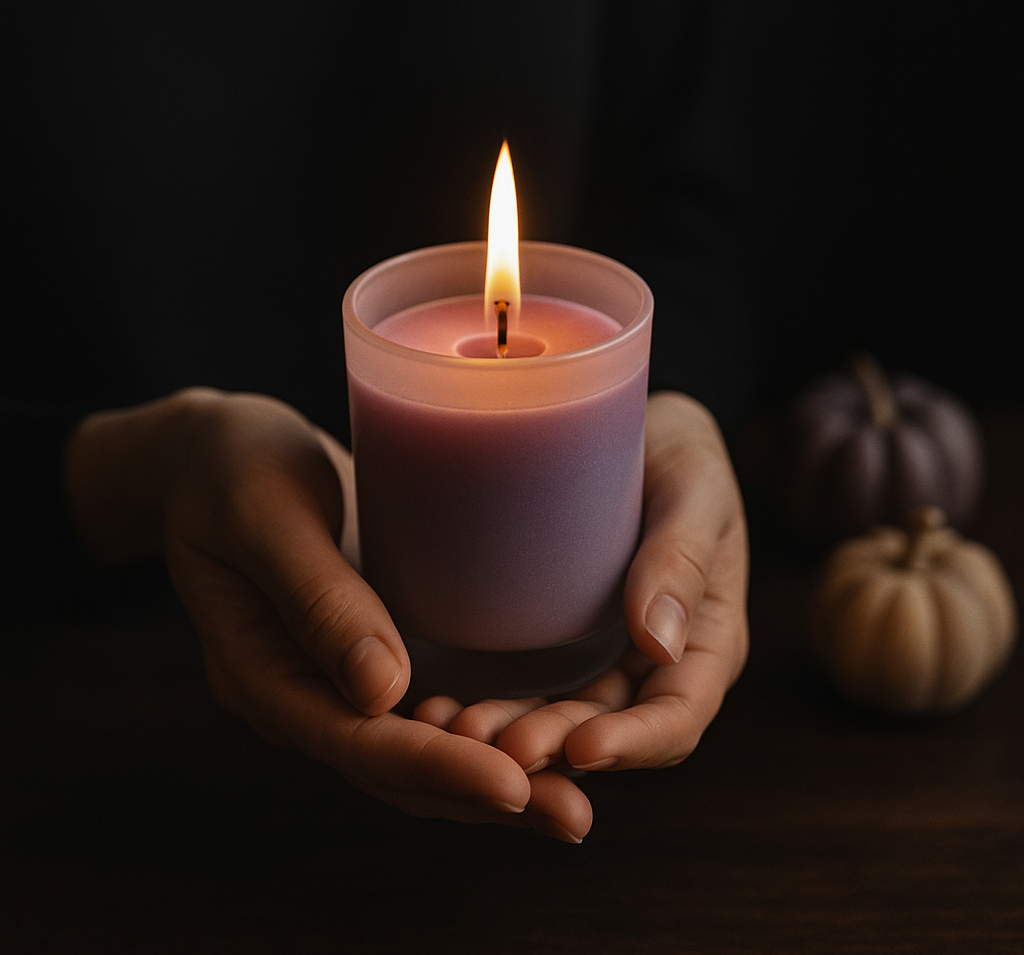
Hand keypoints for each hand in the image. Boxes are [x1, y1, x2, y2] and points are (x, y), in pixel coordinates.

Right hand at [64, 389, 588, 840]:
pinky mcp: (376, 647)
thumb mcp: (263, 515)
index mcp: (263, 675)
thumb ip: (317, 597)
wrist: (219, 453)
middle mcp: (306, 694)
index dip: (437, 768)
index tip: (514, 786)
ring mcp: (341, 678)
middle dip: (483, 797)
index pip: (357, 743)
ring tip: (574, 801)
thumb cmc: (233, 467)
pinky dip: (485, 728)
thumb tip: (384, 692)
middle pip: (398, 770)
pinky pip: (432, 704)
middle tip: (572, 816)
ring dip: (496, 778)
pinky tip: (547, 732)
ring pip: (422, 748)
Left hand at [414, 391, 749, 828]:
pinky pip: (525, 682)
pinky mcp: (554, 635)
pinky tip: (441, 701)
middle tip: (493, 747)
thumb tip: (661, 645)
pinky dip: (489, 700)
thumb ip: (682, 556)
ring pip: (559, 717)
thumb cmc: (678, 450)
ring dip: (511, 735)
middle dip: (554, 747)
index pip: (679, 717)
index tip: (581, 748)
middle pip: (608, 729)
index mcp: (704, 641)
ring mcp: (600, 653)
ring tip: (454, 730)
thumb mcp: (694, 488)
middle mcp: (651, 662)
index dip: (635, 744)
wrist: (627, 420)